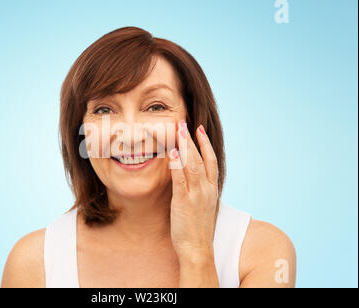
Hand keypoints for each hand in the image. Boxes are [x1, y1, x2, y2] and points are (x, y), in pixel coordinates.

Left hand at [169, 120, 218, 263]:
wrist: (198, 250)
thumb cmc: (197, 230)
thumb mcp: (202, 206)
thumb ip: (198, 191)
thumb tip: (189, 178)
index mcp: (211, 189)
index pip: (211, 160)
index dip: (205, 143)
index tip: (199, 129)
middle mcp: (206, 189)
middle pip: (201, 158)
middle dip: (192, 139)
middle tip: (184, 123)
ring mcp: (196, 195)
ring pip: (192, 165)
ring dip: (185, 146)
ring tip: (178, 130)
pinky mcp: (184, 202)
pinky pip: (180, 180)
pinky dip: (177, 166)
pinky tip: (172, 153)